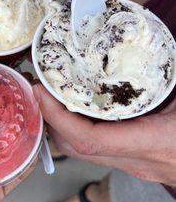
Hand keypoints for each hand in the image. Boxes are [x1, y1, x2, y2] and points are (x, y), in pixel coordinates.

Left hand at [33, 84, 175, 185]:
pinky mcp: (132, 162)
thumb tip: (155, 36)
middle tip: (39, 87)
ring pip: (80, 152)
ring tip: (50, 93)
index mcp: (153, 142)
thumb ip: (169, 70)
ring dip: (59, 125)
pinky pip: (93, 150)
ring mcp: (132, 164)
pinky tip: (74, 106)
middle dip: (49, 119)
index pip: (90, 140)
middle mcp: (137, 160)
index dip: (58, 117)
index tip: (41, 92)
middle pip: (75, 149)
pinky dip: (76, 129)